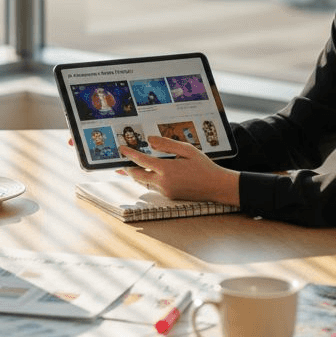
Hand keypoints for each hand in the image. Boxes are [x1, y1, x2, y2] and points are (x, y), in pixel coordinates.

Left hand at [118, 135, 239, 204]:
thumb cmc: (203, 166)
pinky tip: (148, 173)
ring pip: (144, 183)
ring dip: (137, 175)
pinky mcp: (169, 196)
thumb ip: (166, 144)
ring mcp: (165, 191)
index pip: (141, 161)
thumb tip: (150, 140)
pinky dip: (148, 180)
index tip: (121, 149)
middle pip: (137, 175)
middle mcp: (163, 182)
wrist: (216, 186)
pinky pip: (153, 187)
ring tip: (129, 167)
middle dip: (127, 168)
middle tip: (119, 162)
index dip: (129, 154)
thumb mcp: (187, 150)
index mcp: (166, 169)